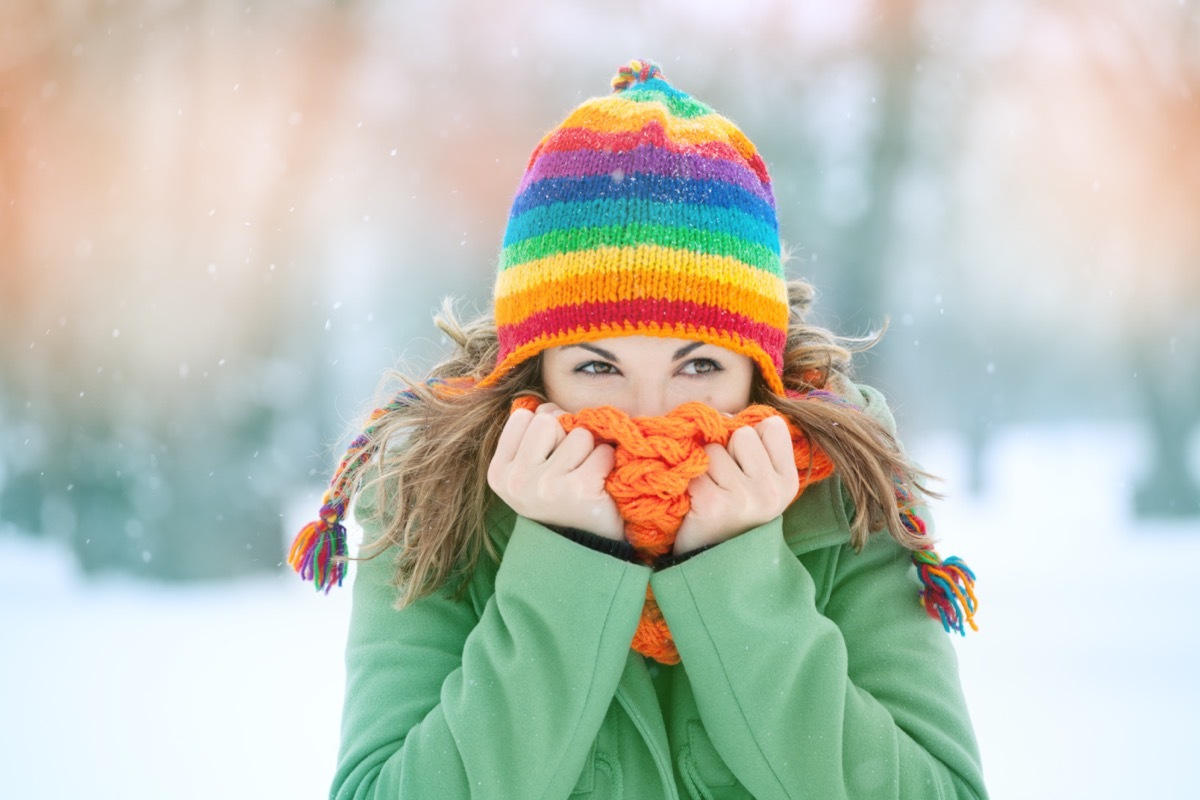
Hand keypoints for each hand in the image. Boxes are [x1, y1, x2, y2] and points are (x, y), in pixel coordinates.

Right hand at [487, 403, 624, 539]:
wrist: (584, 547)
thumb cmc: (559, 498)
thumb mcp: (530, 470)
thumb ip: (530, 435)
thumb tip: (543, 405)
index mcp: (499, 473)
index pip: (525, 416)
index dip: (547, 426)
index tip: (551, 452)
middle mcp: (517, 481)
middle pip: (549, 421)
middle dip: (567, 436)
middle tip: (570, 466)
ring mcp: (546, 487)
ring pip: (578, 434)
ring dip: (590, 450)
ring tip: (584, 475)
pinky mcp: (578, 491)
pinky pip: (602, 451)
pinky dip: (607, 462)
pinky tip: (599, 483)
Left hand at [673, 415, 799, 554]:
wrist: (712, 564)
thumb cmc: (733, 515)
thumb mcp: (759, 484)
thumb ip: (756, 450)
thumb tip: (727, 413)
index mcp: (788, 481)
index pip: (772, 425)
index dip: (750, 435)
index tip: (742, 461)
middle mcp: (772, 490)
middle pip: (742, 434)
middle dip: (726, 450)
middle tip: (724, 482)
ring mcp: (745, 497)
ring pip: (714, 449)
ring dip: (705, 466)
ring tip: (710, 492)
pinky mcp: (715, 504)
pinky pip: (695, 467)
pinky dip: (689, 481)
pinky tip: (697, 502)